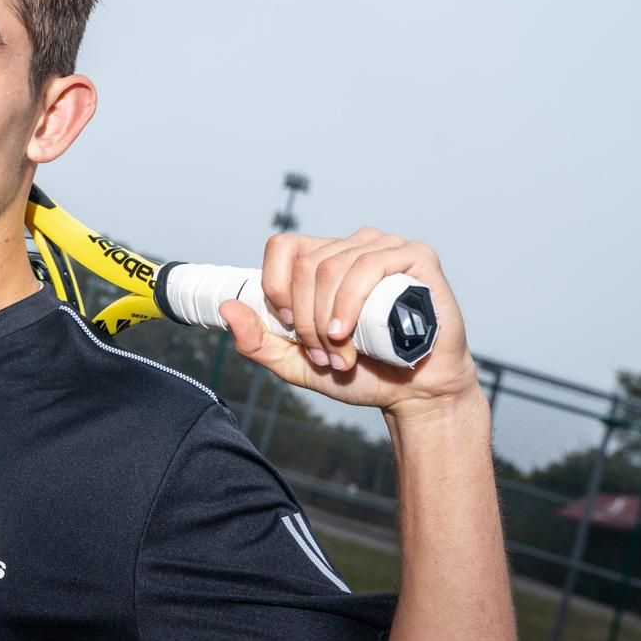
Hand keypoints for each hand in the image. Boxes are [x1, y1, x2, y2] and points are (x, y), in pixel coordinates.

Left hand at [220, 229, 481, 418]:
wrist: (413, 394)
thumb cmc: (361, 374)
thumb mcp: (296, 363)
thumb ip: (257, 340)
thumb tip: (225, 307)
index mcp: (323, 260)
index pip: (281, 247)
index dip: (276, 289)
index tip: (290, 329)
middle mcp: (353, 246)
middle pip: (304, 264)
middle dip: (305, 320)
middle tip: (325, 355)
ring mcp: (384, 247)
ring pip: (332, 267)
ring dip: (328, 321)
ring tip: (344, 354)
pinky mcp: (415, 257)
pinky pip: (370, 265)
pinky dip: (351, 304)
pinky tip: (351, 333)